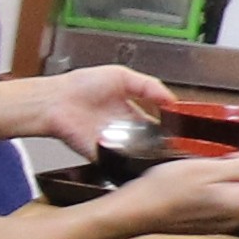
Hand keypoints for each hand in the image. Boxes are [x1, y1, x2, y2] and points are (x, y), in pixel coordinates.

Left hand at [8, 61, 172, 153]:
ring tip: (159, 147)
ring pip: (139, 154)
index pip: (160, 127)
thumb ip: (149, 86)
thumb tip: (172, 99)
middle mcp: (125, 131)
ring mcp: (114, 144)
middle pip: (153, 144)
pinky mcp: (101, 155)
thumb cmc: (80, 86)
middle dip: (164, 145)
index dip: (172, 130)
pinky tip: (135, 152)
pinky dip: (128, 160)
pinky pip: (119, 162)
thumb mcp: (122, 76)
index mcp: (133, 113)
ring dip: (148, 152)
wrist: (54, 101)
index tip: (184, 131)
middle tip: (175, 143)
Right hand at [95, 149, 238, 238]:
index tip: (238, 156)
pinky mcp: (210, 224)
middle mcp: (238, 218)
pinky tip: (200, 185)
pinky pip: (230, 204)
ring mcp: (224, 224)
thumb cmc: (163, 189)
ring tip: (208, 171)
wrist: (132, 214)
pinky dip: (223, 191)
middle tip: (221, 161)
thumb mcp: (205, 168)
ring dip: (235, 181)